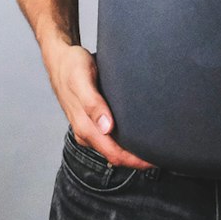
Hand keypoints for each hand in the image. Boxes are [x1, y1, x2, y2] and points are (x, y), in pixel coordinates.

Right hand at [45, 42, 154, 169]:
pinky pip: (108, 136)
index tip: (154, 160)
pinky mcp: (91, 120)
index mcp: (84, 126)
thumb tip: (107, 128)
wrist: (59, 58)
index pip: (113, 153)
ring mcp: (88, 127)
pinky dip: (123, 139)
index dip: (134, 160)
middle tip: (162, 155)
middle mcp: (86, 131)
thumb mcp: (82, 79)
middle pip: (114, 154)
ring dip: (130, 151)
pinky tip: (136, 132)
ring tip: (153, 146)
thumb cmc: (71, 66)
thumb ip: (92, 103)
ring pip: (111, 147)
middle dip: (136, 159)